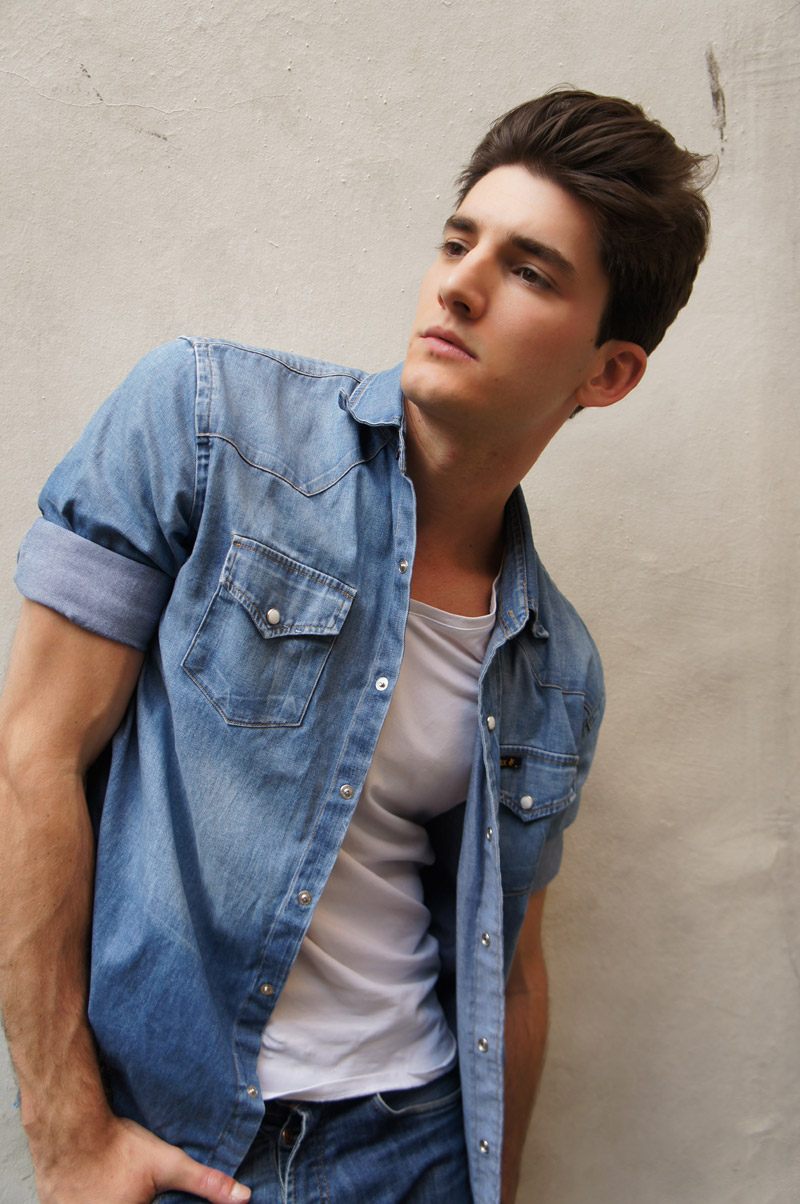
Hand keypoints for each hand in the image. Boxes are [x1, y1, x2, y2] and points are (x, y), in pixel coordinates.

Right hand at [31, 1115, 250, 1203]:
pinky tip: (98, 1183)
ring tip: (115, 1179)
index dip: (157, 1200)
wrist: (70, 1130)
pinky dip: (95, 1194)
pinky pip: (84, 1202)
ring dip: (113, 1193)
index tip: (150, 1190)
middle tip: (129, 1179)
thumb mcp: (168, 1164)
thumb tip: (243, 1198)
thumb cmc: (118, 1148)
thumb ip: (206, 1184)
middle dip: (136, 1196)